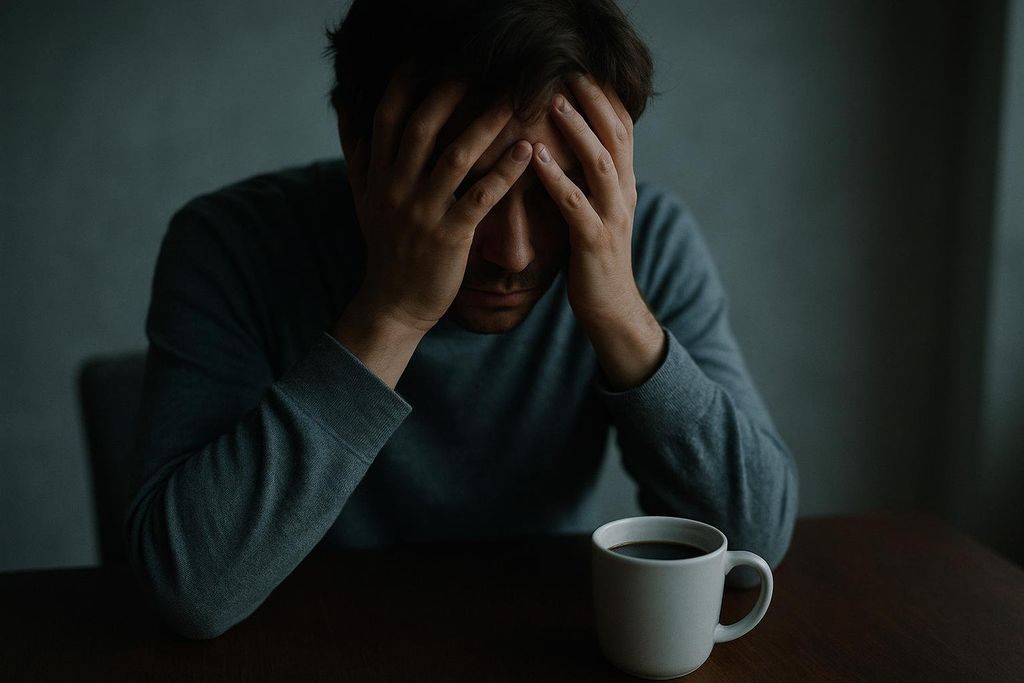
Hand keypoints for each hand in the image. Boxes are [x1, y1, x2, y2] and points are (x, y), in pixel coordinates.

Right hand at [338, 66, 532, 333]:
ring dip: (486, 125)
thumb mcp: (362, 197)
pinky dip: (505, 171)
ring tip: (514, 99)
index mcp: (378, 174)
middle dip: (451, 93)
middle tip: (481, 65)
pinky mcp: (450, 235)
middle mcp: (397, 187)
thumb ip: (356, 150)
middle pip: (423, 127)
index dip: (405, 84)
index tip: (427, 57)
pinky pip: (481, 196)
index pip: (388, 117)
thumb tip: (344, 106)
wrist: (394, 302)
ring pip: (455, 157)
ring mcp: (423, 211)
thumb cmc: (385, 246)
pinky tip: (526, 149)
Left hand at [530, 73, 664, 388]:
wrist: (611, 309)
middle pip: (616, 135)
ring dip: (577, 129)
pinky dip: (556, 177)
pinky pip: (575, 203)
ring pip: (600, 162)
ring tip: (554, 100)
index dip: (605, 97)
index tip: (583, 68)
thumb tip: (568, 147)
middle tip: (568, 69)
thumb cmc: (595, 260)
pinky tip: (536, 157)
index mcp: (624, 185)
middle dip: (593, 99)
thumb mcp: (597, 212)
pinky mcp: (594, 241)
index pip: (622, 129)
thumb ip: (589, 181)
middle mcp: (624, 195)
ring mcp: (612, 217)